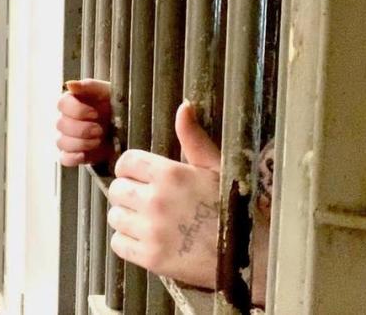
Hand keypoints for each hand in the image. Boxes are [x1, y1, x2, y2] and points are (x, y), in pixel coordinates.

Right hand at [55, 79, 114, 166]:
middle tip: (100, 130)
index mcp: (73, 102)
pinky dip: (73, 157)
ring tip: (98, 141)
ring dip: (80, 143)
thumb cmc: (117, 106)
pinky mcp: (75, 154)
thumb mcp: (108, 92)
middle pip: (60, 125)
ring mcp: (69, 138)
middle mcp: (68, 119)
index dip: (77, 110)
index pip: (62, 104)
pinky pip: (64, 158)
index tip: (95, 113)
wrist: (128, 129)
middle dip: (82, 129)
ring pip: (61, 142)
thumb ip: (89, 86)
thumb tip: (70, 84)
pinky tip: (84, 154)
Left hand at [106, 101, 220, 289]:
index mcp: (170, 174)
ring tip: (148, 222)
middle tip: (146, 202)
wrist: (251, 255)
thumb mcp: (217, 167)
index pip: (126, 162)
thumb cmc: (235, 208)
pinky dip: (128, 243)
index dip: (131, 169)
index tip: (140, 177)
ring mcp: (151, 231)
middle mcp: (155, 200)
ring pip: (114, 217)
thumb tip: (184, 107)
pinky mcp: (150, 258)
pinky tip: (147, 240)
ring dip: (127, 218)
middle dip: (128, 194)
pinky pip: (118, 244)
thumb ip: (194, 138)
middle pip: (116, 190)